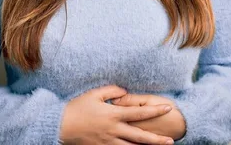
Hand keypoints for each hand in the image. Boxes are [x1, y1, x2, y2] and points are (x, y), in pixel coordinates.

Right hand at [59, 85, 175, 143]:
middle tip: (171, 141)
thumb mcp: (94, 94)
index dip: (155, 110)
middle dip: (156, 139)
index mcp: (113, 115)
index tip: (168, 108)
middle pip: (140, 136)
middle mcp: (113, 130)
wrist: (60, 126)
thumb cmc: (77, 108)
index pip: (139, 112)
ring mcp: (108, 142)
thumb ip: (112, 91)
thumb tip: (125, 92)